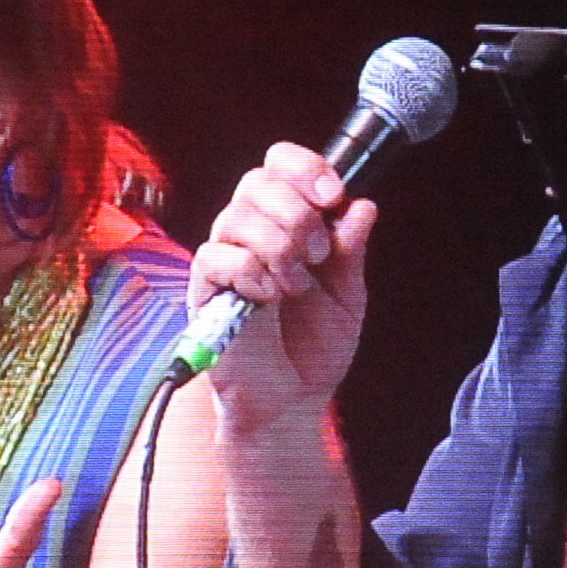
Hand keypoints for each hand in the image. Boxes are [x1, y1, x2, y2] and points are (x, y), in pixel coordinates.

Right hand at [192, 141, 377, 432]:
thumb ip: (350, 250)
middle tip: (319, 255)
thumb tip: (362, 205)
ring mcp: (225, 259)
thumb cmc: (312, 349)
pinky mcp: (204, 289)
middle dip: (298, 212)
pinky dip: (253, 273)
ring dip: (280, 248)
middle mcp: (251, 234)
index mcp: (285, 224)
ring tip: (297, 286)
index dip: (305, 167)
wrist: (290, 402)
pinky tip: (270, 298)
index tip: (334, 194)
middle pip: (257, 181)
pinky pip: (217, 257)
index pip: (279, 165)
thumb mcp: (347, 296)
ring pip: (238, 216)